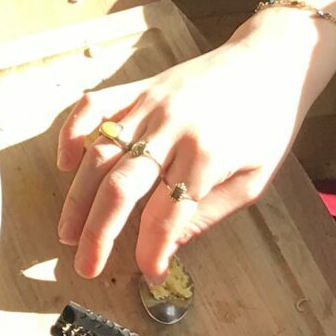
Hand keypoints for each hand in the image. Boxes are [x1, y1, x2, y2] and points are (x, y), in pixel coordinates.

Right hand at [55, 10, 332, 281]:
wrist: (269, 63)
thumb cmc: (267, 124)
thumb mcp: (253, 179)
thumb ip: (208, 212)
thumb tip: (168, 244)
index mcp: (207, 156)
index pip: (166, 214)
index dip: (151, 249)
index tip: (148, 272)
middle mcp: (171, 128)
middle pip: (120, 186)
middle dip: (98, 232)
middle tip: (84, 265)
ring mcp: (149, 104)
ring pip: (100, 153)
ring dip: (78, 196)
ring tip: (67, 231)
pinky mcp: (139, 87)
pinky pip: (95, 106)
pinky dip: (73, 132)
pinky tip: (66, 163)